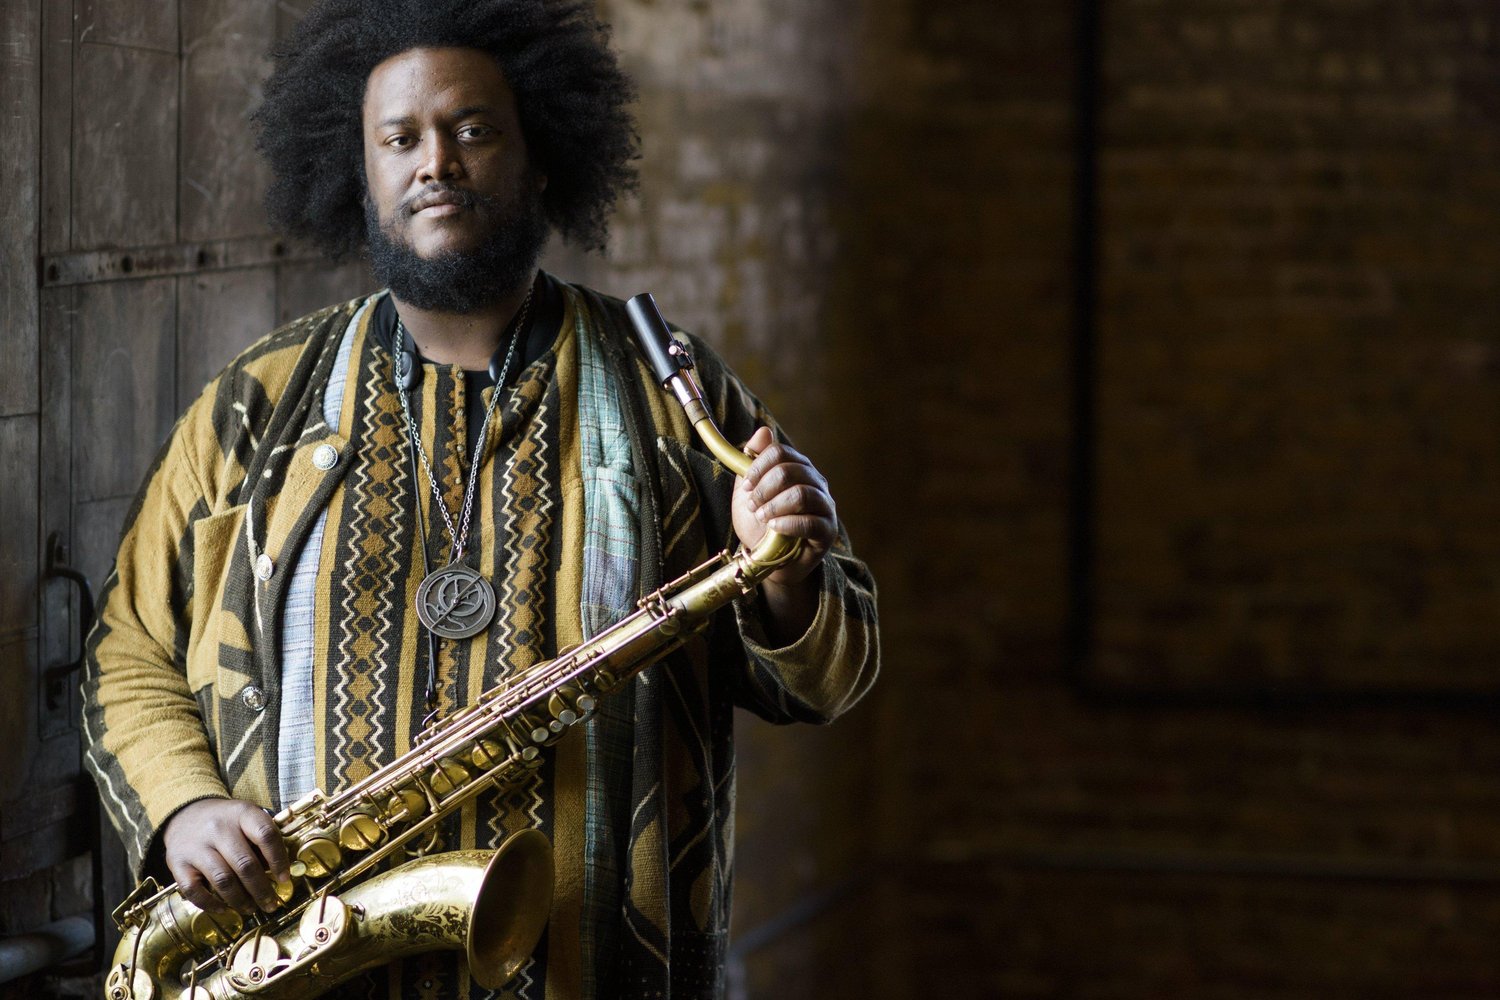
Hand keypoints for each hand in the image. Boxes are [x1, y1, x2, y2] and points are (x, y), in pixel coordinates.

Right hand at [163, 798, 290, 913]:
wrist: (185, 815)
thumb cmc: (226, 821)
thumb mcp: (247, 818)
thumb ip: (262, 840)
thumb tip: (279, 875)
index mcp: (242, 813)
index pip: (266, 835)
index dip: (279, 859)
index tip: (285, 879)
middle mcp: (218, 828)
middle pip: (245, 864)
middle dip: (262, 889)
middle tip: (271, 904)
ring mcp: (196, 846)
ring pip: (223, 880)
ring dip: (240, 900)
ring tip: (251, 909)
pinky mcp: (177, 863)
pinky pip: (195, 890)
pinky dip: (211, 904)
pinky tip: (224, 909)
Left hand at [732, 427, 835, 640]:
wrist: (769, 561)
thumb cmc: (760, 525)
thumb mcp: (749, 493)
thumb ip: (752, 464)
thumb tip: (762, 431)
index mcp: (798, 468)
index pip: (780, 452)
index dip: (758, 467)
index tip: (745, 486)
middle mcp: (815, 482)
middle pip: (789, 470)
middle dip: (763, 488)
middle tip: (752, 505)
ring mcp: (824, 506)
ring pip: (801, 494)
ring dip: (774, 506)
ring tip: (762, 518)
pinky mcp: (827, 531)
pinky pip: (811, 522)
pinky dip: (788, 524)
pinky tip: (774, 529)